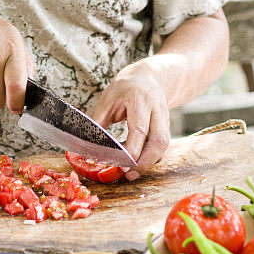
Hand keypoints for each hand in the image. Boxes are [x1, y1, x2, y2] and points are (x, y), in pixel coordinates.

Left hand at [92, 63, 170, 179]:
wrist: (150, 78)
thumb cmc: (125, 88)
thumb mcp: (108, 99)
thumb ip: (99, 121)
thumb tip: (87, 146)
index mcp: (140, 100)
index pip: (140, 129)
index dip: (133, 149)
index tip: (123, 164)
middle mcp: (157, 111)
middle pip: (160, 141)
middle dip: (146, 162)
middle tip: (130, 175)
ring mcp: (165, 120)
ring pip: (163, 146)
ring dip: (149, 162)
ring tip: (132, 174)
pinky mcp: (166, 129)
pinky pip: (161, 147)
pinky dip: (151, 158)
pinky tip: (138, 164)